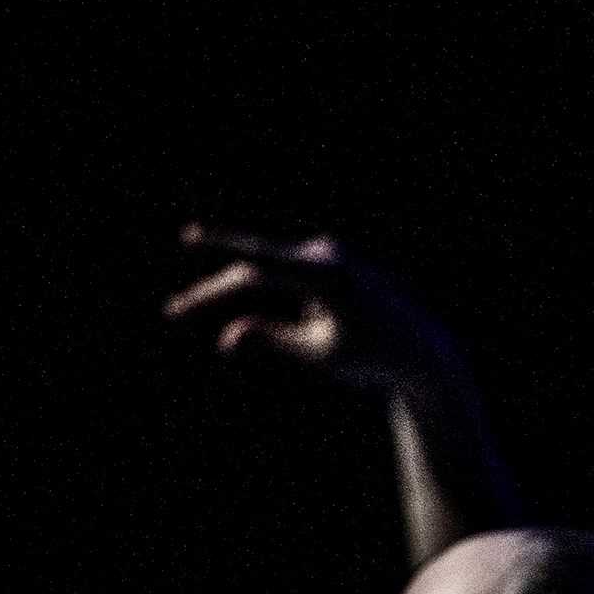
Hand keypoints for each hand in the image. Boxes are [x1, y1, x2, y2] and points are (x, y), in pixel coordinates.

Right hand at [163, 228, 461, 393]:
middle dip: (213, 291)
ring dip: (238, 296)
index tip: (189, 236)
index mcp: (325, 277)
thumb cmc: (372, 356)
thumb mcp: (320, 355)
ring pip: (267, 274)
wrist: (420, 351)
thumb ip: (273, 341)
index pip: (261, 261)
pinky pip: (285, 279)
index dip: (220, 249)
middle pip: (254, 270)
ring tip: (232, 319)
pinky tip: (299, 322)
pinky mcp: (327, 264)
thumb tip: (228, 335)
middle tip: (173, 310)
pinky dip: (267, 298)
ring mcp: (327, 256)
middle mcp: (326, 257)